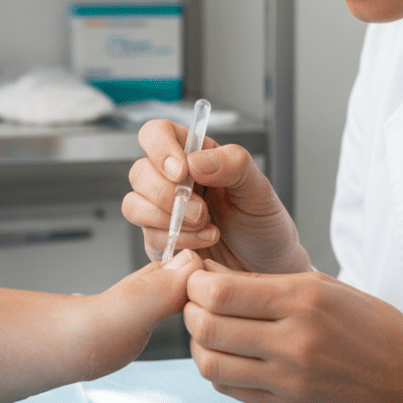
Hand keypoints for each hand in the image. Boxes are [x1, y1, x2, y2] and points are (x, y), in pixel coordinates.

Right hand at [122, 118, 311, 273]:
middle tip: (202, 212)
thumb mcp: (259, 189)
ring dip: (168, 219)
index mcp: (194, 154)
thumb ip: (232, 165)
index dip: (160, 148)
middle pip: (140, 172)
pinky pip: (148, 237)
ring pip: (133, 205)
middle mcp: (172, 180)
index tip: (181, 172)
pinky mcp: (160, 241)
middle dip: (167, 194)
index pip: (157, 133)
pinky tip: (205, 242)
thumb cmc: (264, 224)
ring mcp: (162, 211)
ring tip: (206, 227)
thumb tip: (194, 161)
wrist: (268, 268)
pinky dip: (177, 240)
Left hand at [183, 261, 402, 402]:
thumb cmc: (373, 328)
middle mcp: (292, 340)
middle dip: (190, 309)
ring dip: (199, 344)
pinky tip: (229, 355)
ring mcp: (288, 378)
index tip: (199, 277)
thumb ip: (269, 283)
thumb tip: (215, 275)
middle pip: (206, 326)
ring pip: (209, 363)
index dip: (196, 282)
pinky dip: (217, 370)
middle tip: (197, 302)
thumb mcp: (325, 286)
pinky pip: (229, 388)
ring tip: (210, 331)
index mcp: (303, 300)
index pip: (219, 292)